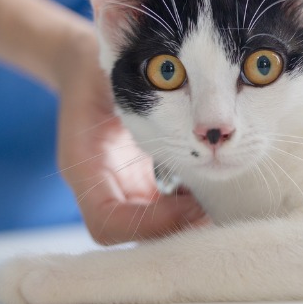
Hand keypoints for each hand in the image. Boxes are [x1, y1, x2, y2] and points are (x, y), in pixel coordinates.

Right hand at [54, 28, 208, 242]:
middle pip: (132, 236)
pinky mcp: (136, 184)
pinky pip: (161, 208)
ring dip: (186, 220)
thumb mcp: (116, 79)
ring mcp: (118, 190)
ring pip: (150, 227)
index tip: (192, 203)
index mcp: (81, 169)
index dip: (150, 223)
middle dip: (176, 228)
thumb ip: (145, 100)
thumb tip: (192, 120)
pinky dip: (187, 204)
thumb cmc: (99, 69)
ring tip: (220, 201)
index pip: (108, 225)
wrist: (85, 67)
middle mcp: (98, 188)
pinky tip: (212, 184)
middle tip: (216, 211)